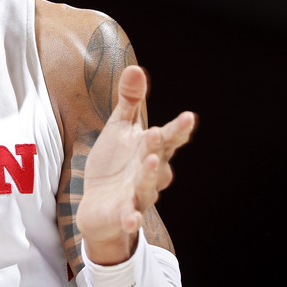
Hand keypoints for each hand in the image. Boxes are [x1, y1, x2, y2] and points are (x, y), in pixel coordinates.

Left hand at [76, 65, 195, 264]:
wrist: (97, 204)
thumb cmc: (113, 163)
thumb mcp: (119, 128)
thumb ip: (129, 102)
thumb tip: (134, 67)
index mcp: (151, 150)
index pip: (169, 138)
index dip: (179, 129)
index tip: (189, 117)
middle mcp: (150, 174)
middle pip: (159, 160)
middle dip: (159, 147)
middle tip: (158, 133)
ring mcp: (138, 195)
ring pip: (148, 186)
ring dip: (149, 175)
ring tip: (150, 161)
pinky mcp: (123, 214)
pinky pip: (130, 217)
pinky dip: (131, 218)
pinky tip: (131, 219)